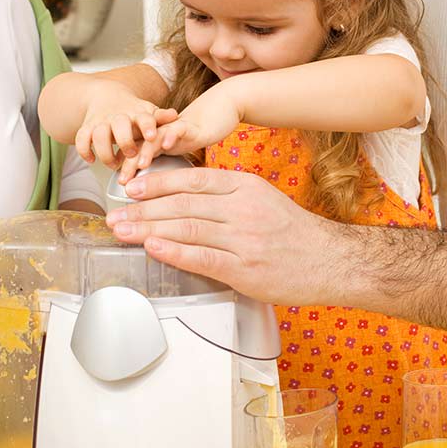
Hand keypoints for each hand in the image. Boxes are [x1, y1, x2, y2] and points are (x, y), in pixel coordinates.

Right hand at [74, 81, 176, 169]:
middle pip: (119, 125)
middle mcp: (118, 116)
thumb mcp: (149, 113)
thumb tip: (175, 115)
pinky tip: (92, 160)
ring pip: (99, 134)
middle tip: (131, 154)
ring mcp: (101, 121)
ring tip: (114, 164)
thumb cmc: (133, 112)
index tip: (152, 136)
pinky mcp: (87, 127)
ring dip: (105, 152)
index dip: (147, 126)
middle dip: (125, 141)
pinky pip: (81, 138)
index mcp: (137, 113)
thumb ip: (161, 118)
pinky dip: (84, 151)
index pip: (144, 117)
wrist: (107, 96)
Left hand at [104, 168, 339, 304]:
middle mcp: (242, 208)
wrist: (331, 261)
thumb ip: (226, 196)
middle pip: (182, 203)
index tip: (132, 187)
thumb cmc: (294, 233)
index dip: (158, 182)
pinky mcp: (244, 268)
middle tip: (115, 214)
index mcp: (245, 186)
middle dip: (142, 208)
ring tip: (122, 231)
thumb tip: (184, 199)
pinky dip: (173, 252)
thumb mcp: (262, 199)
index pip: (193, 179)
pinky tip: (151, 248)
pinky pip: (202, 257)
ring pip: (186, 228)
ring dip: (148, 229)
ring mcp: (243, 238)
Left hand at [119, 84, 241, 182]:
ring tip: (141, 164)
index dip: (126, 168)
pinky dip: (172, 135)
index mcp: (155, 142)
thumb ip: (166, 168)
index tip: (120, 185)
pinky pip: (178, 128)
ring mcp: (173, 128)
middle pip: (139, 146)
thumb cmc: (196, 134)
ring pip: (155, 137)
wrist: (217, 109)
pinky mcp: (189, 124)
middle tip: (123, 179)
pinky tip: (168, 145)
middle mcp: (160, 134)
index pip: (135, 154)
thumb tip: (158, 195)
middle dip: (129, 162)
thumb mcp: (177, 153)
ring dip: (146, 150)